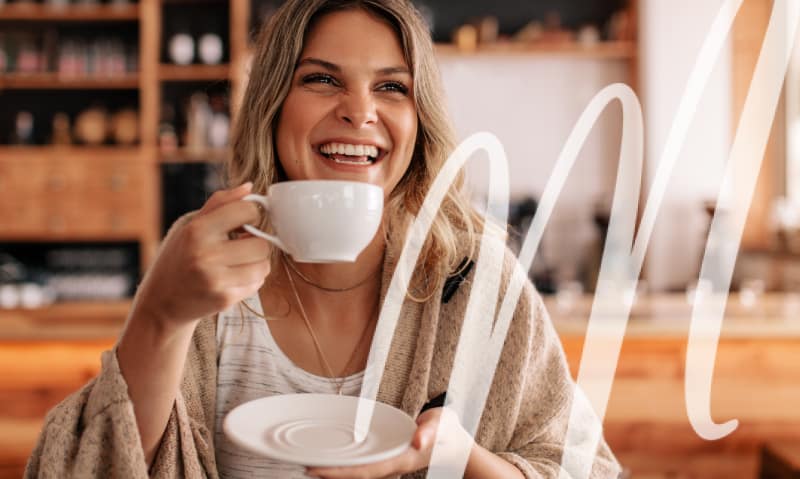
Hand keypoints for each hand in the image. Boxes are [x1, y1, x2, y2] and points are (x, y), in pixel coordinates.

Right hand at [131, 182, 271, 329]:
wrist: (161, 303)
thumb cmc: (178, 258)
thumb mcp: (190, 226)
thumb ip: (220, 204)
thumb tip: (249, 187)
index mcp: (197, 231)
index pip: (247, 210)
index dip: (251, 214)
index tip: (243, 222)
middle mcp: (206, 255)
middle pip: (262, 243)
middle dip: (256, 243)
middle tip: (242, 245)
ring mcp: (216, 280)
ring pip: (264, 265)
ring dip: (257, 263)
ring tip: (240, 262)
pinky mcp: (224, 299)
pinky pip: (257, 284)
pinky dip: (251, 280)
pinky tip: (233, 278)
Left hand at [305, 407, 473, 478]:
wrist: (458, 448)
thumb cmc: (449, 433)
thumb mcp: (443, 424)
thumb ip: (431, 431)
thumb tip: (418, 441)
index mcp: (400, 460)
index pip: (363, 470)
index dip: (338, 472)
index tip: (315, 469)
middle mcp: (392, 466)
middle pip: (354, 474)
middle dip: (329, 472)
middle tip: (301, 464)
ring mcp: (390, 465)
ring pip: (357, 472)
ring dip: (335, 469)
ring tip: (309, 462)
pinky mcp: (388, 460)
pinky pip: (362, 465)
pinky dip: (346, 463)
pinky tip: (333, 456)